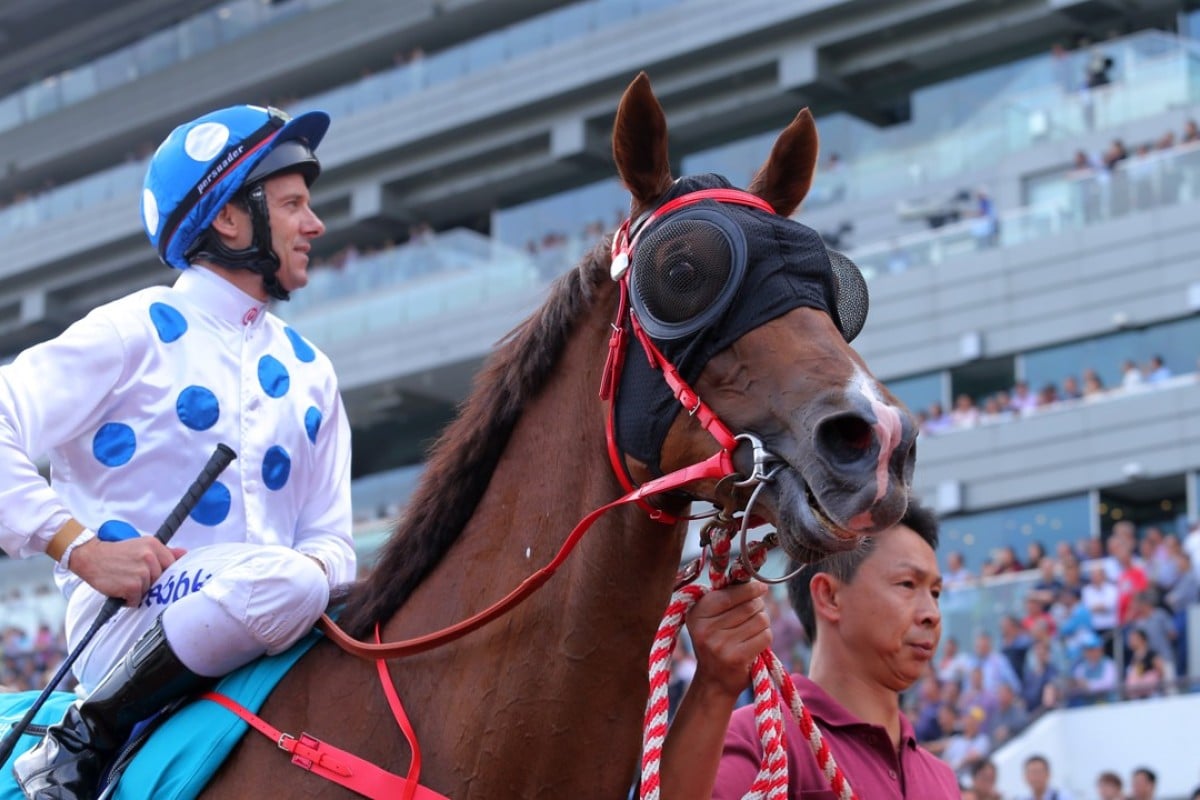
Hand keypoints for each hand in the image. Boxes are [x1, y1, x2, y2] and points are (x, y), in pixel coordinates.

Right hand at [68, 537, 185, 606]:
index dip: (163, 573)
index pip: (172, 565)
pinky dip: (129, 600)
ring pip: (150, 590)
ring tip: (125, 581)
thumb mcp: (141, 546)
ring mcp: (142, 571)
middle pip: (161, 579)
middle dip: (150, 583)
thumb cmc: (116, 553)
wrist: (90, 557)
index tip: (153, 575)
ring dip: (138, 592)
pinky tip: (120, 589)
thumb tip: (185, 554)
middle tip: (133, 577)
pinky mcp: (132, 585)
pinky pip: (137, 600)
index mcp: (154, 545)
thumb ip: (164, 552)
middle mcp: (149, 556)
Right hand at [685, 581, 772, 696]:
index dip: (750, 589)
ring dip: (763, 623)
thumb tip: (756, 584)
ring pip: (760, 620)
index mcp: (697, 613)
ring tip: (752, 629)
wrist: (714, 680)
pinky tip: (755, 643)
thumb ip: (726, 597)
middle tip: (755, 612)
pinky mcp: (736, 658)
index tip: (760, 588)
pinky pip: (765, 636)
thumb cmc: (716, 640)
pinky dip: (765, 637)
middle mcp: (705, 629)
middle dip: (758, 606)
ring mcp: (720, 645)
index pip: (731, 594)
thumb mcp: (710, 617)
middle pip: (750, 606)